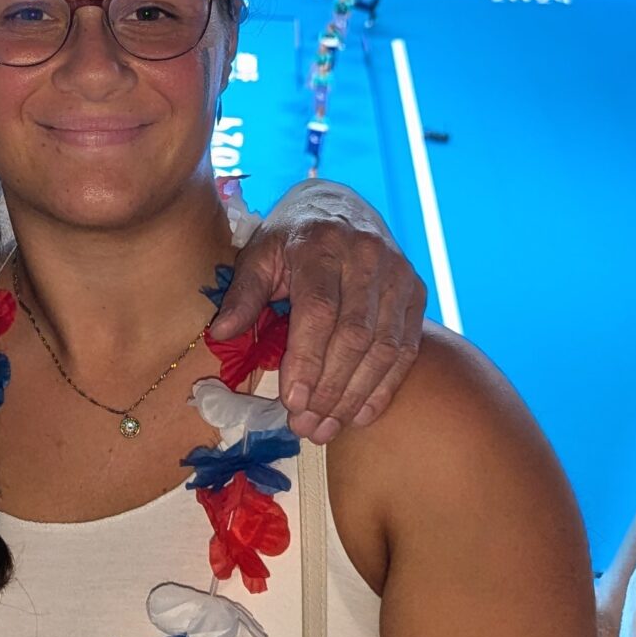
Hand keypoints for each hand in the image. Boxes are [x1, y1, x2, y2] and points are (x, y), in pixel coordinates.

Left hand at [218, 182, 426, 442]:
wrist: (341, 206)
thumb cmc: (292, 238)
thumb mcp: (259, 254)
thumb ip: (243, 294)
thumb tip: (219, 334)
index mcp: (320, 244)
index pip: (319, 310)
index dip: (307, 360)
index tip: (292, 402)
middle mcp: (365, 256)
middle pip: (354, 335)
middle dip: (330, 388)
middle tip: (306, 427)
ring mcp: (397, 274)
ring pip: (383, 347)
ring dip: (355, 396)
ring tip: (327, 429)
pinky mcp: (416, 291)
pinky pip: (406, 348)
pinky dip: (385, 387)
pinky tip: (360, 415)